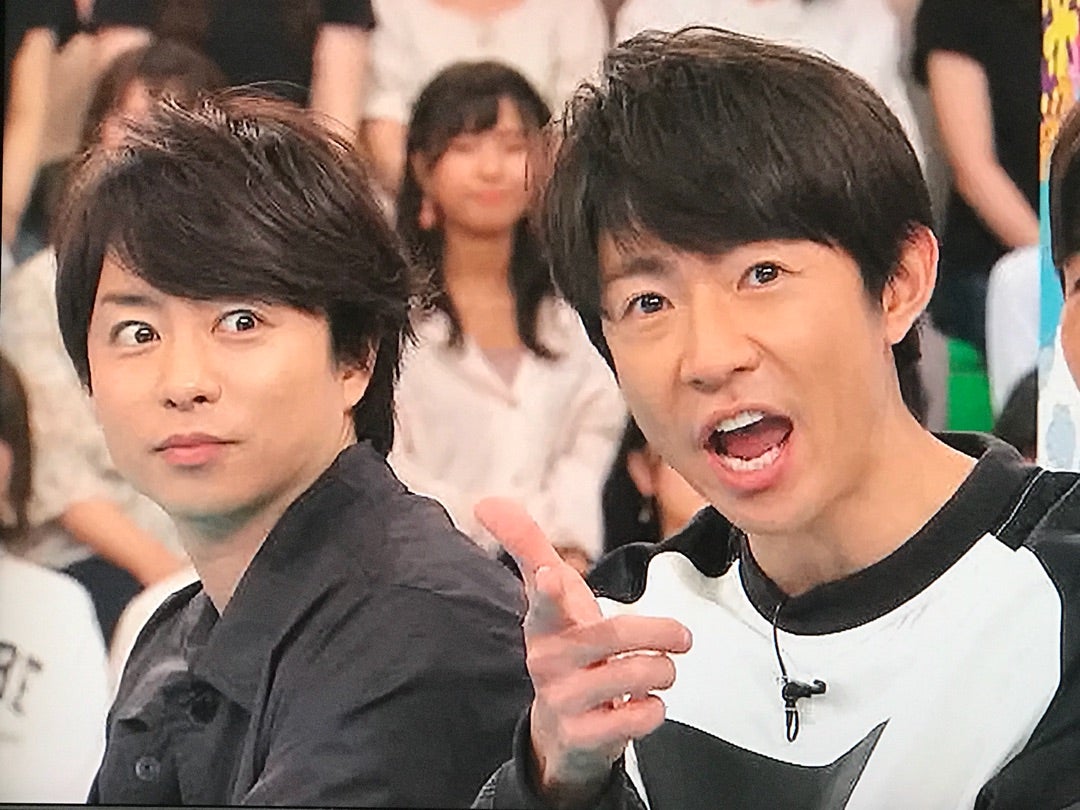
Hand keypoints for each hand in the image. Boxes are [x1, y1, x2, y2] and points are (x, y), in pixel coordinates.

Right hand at [476, 498, 691, 808]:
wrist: (563, 729)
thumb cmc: (565, 644)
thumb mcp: (550, 595)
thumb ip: (526, 544)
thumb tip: (485, 500)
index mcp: (543, 622)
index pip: (544, 600)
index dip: (548, 587)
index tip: (550, 576)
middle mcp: (548, 660)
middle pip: (617, 635)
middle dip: (660, 632)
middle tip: (681, 637)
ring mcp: (563, 701)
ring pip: (637, 674)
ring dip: (663, 670)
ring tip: (658, 671)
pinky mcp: (583, 737)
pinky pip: (640, 716)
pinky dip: (655, 708)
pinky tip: (642, 706)